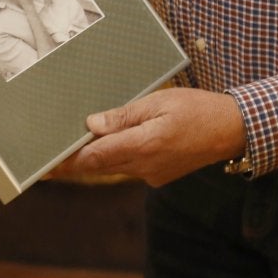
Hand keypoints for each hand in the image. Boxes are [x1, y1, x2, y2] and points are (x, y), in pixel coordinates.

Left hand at [52, 88, 246, 187]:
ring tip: (83, 142)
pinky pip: (131, 167)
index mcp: (144, 144)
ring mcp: (152, 174)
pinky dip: (121, 155)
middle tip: (51, 156)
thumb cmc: (197, 109)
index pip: (95, 157)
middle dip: (77, 160)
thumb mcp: (160, 101)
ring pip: (115, 166)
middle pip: (100, 165)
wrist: (230, 129)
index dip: (68, 160)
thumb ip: (125, 115)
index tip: (46, 164)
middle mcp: (145, 166)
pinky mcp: (159, 177)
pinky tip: (121, 141)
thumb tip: (92, 124)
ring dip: (99, 156)